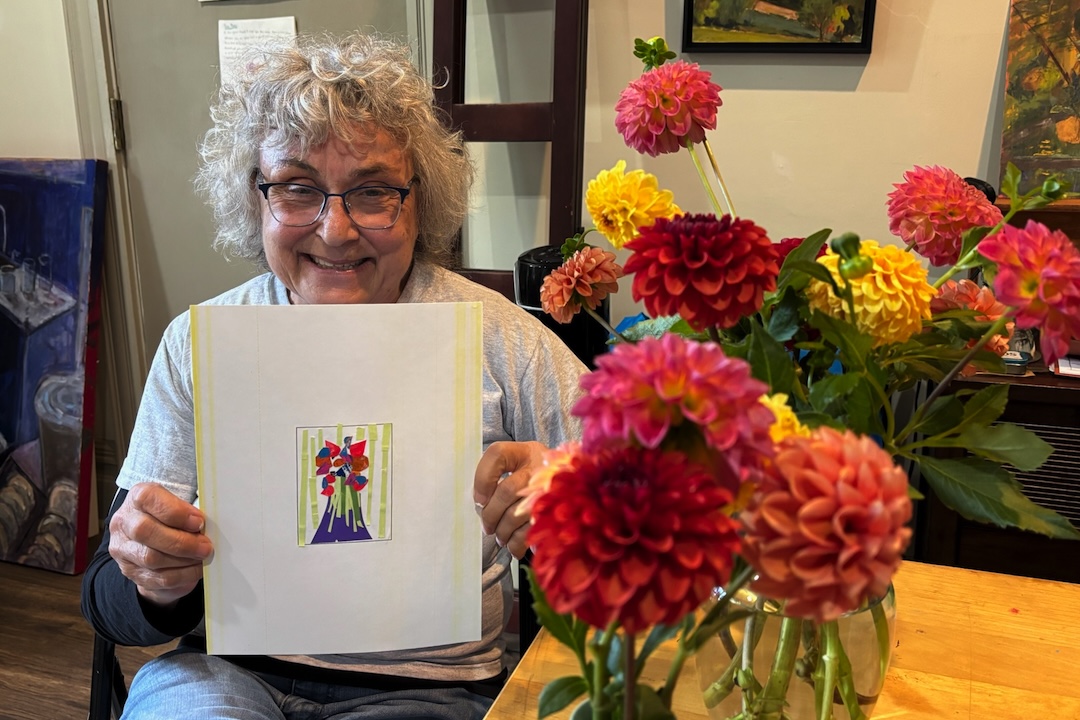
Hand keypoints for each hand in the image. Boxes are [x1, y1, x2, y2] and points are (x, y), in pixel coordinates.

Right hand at [108, 482, 212, 607]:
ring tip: (201, 558)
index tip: (199, 522)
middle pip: (146, 531)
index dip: (176, 512)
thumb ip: (189, 511)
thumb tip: (207, 526)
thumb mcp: (178, 505)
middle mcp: (124, 522)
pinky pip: (156, 578)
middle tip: (205, 547)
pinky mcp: (129, 571)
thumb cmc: (171, 517)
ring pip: (151, 558)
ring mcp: (122, 549)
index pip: (149, 499)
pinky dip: (181, 576)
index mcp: (137, 497)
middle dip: (182, 542)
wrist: (151, 540)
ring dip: (183, 561)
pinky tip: (194, 570)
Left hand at [473, 441, 546, 558]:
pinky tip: (513, 543)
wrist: (574, 487)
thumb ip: (496, 477)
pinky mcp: (555, 515)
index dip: (483, 478)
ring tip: (500, 535)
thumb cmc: (534, 478)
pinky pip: (529, 532)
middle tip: (487, 526)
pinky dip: (516, 543)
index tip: (479, 499)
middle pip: (507, 491)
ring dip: (502, 531)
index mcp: (525, 452)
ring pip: (516, 515)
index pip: (497, 455)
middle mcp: (540, 468)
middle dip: (491, 514)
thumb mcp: (518, 466)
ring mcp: (550, 491)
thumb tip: (481, 506)